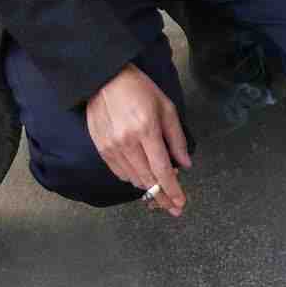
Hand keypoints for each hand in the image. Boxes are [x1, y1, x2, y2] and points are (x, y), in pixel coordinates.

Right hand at [86, 64, 190, 214]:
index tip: (180, 203)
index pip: (162, 170)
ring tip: (161, 190)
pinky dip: (133, 179)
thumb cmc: (140, 90)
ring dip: (148, 188)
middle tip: (173, 207)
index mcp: (147, 131)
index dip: (172, 190)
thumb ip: (176, 138)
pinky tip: (142, 177)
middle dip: (162, 197)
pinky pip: (119, 173)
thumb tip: (184, 165)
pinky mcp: (101, 149)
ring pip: (133, 179)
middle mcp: (127, 143)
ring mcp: (112, 147)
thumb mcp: (166, 108)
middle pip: (147, 180)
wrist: (104, 79)